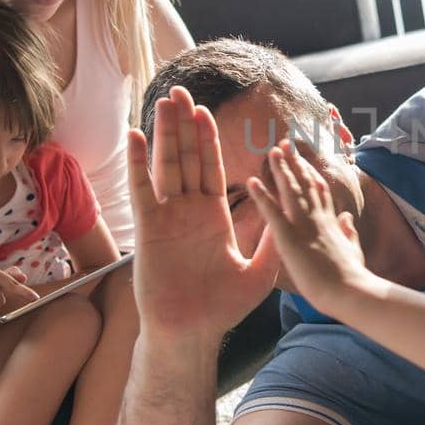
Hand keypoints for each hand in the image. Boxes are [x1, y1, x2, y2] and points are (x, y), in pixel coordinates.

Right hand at [124, 86, 279, 339]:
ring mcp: (167, 218)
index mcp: (214, 217)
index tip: (207, 111)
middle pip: (188, 158)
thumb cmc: (223, 308)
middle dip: (185, 125)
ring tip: (164, 101)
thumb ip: (271, 240)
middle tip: (182, 91)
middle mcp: (189, 212)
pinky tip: (136, 136)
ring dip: (165, 133)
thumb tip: (288, 210)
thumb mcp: (259, 271)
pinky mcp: (149, 230)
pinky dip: (139, 163)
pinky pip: (143, 191)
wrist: (192, 333)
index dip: (209, 140)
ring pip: (167, 166)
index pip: (212, 168)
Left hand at [246, 141, 368, 309]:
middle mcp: (318, 218)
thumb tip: (346, 217)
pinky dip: (261, 197)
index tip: (302, 160)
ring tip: (271, 152)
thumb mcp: (353, 250)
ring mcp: (304, 226)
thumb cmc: (352, 278)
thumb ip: (348, 232)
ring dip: (280, 169)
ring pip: (291, 190)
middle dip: (295, 162)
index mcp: (330, 222)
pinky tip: (251, 182)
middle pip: (305, 183)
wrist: (350, 292)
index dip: (310, 173)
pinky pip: (273, 213)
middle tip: (284, 143)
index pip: (319, 191)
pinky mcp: (290, 239)